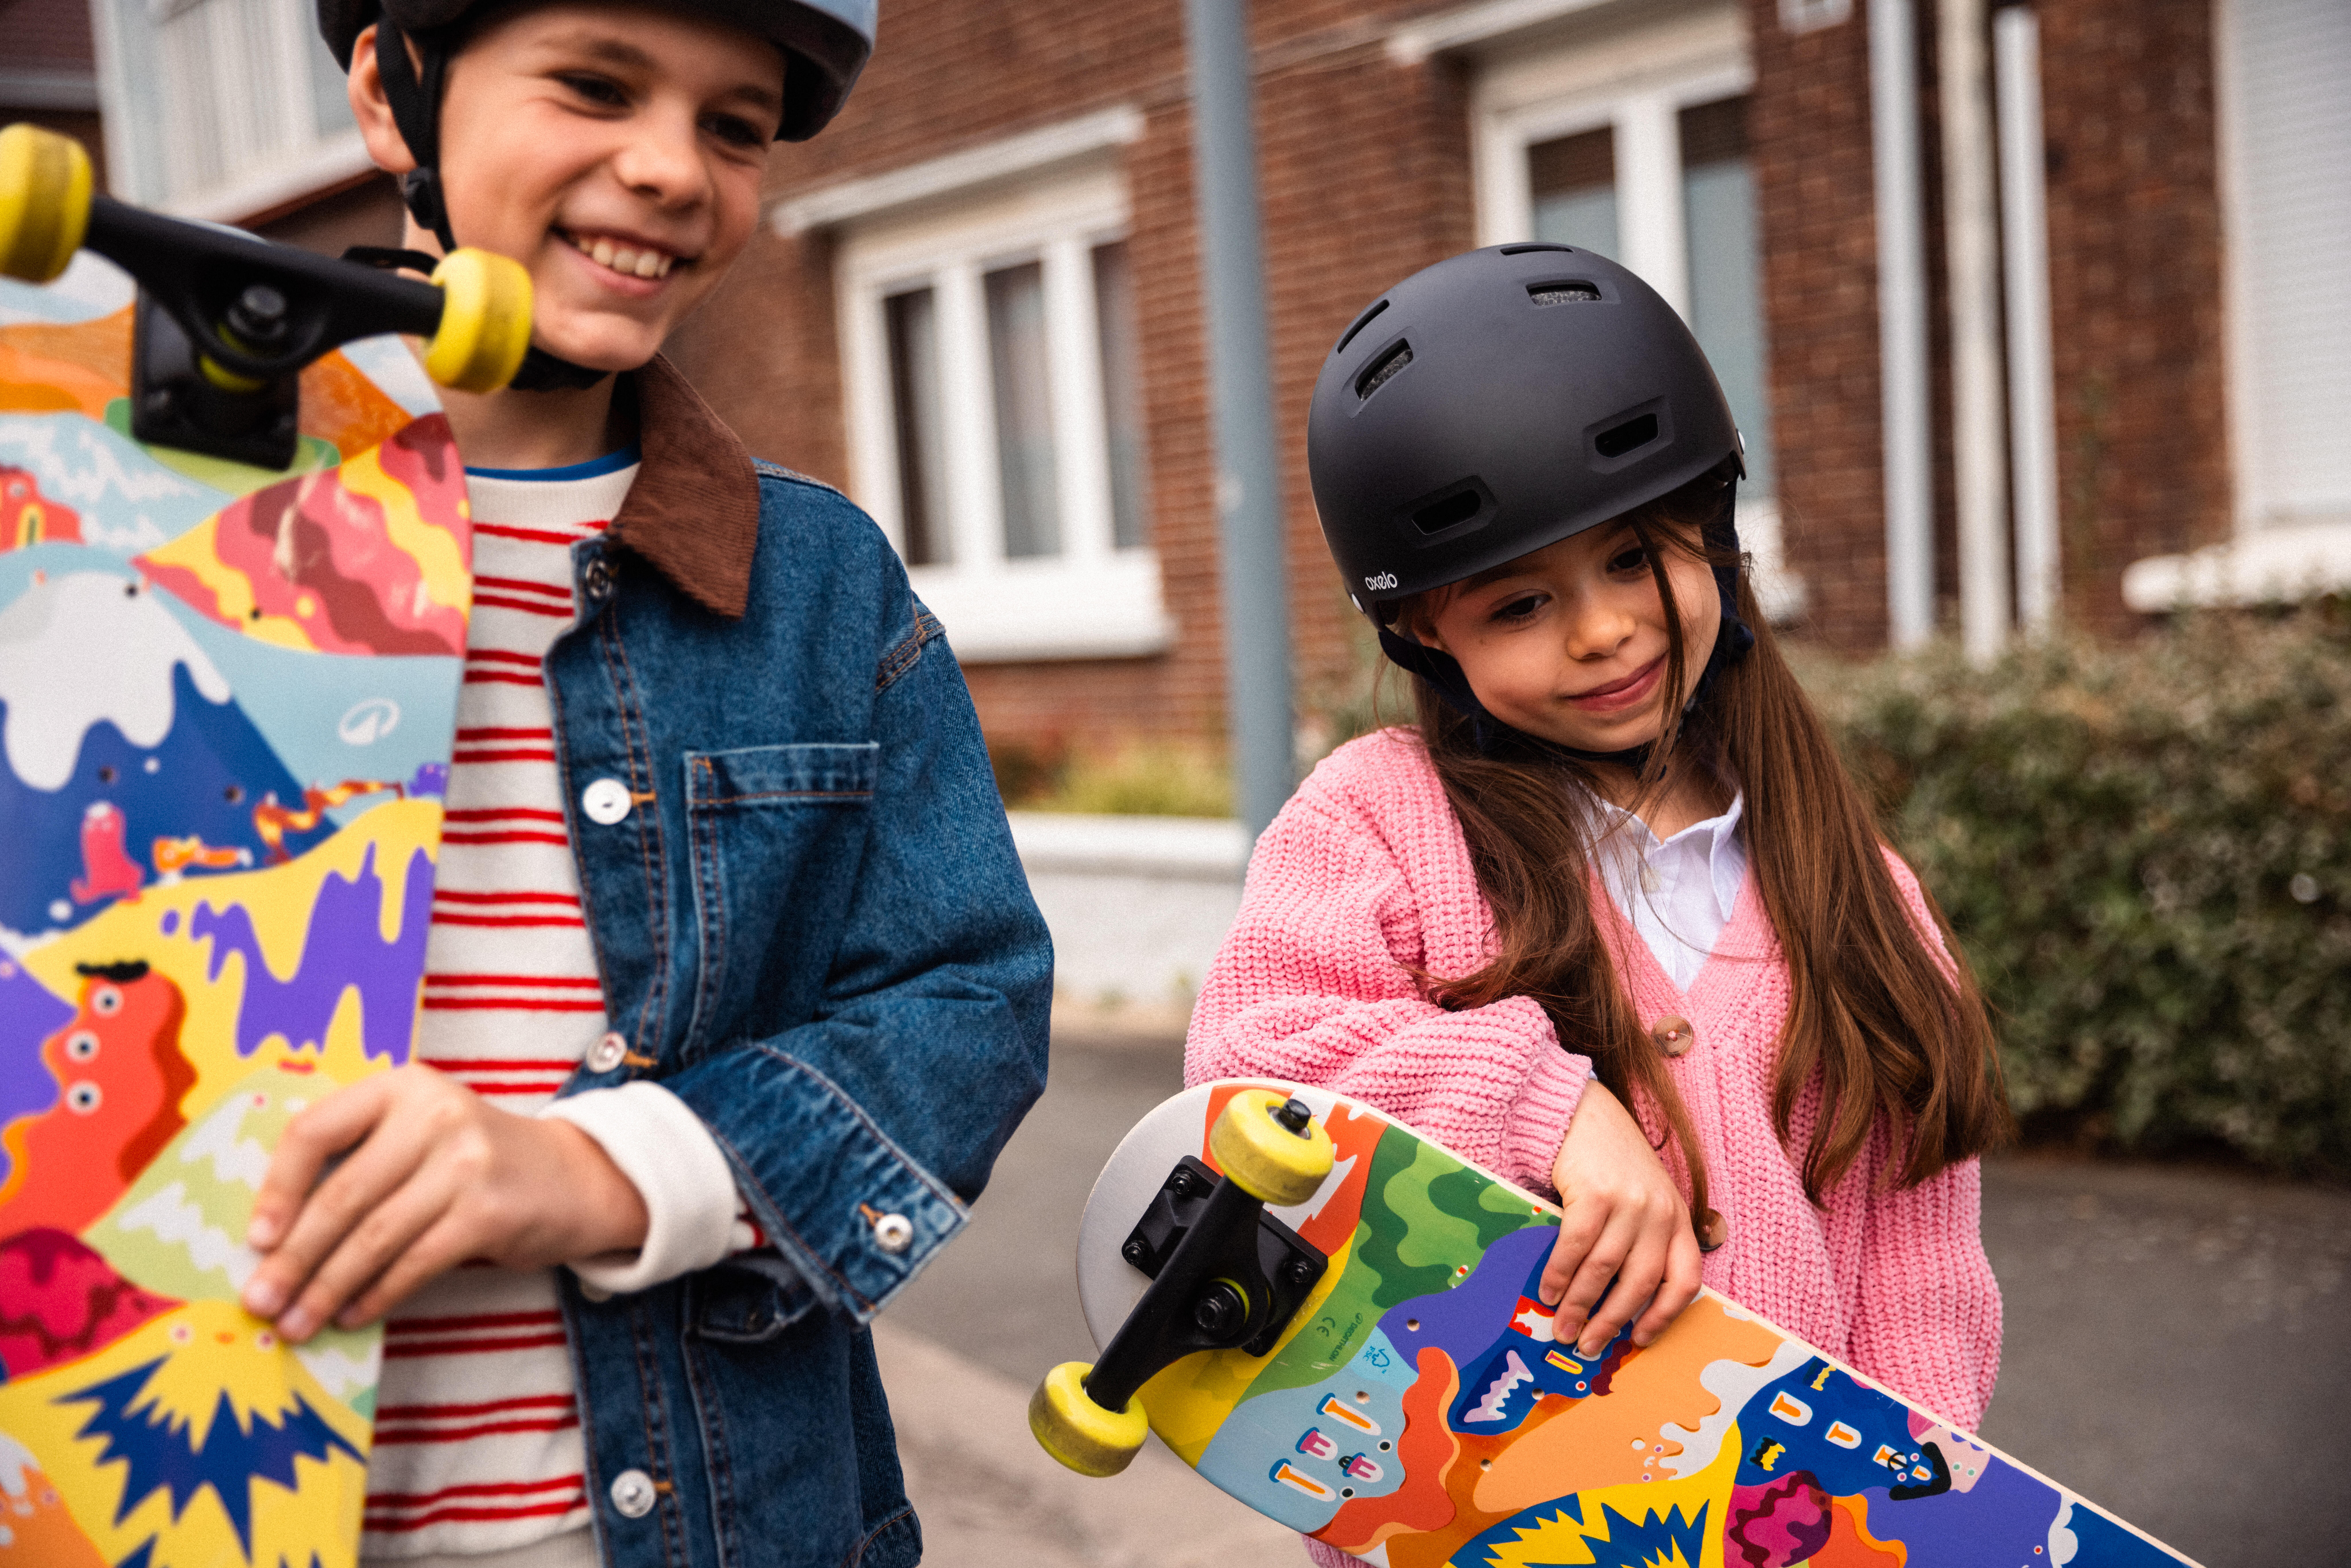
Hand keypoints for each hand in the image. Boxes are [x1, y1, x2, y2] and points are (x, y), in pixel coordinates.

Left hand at [239, 1064, 649, 1340]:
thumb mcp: (417, 1134)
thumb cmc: (475, 1161)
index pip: (316, 1130)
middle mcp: (434, 1115)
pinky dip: (377, 1295)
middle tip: (259, 1301)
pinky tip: (352, 1315)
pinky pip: (414, 1263)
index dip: (278, 1188)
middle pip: (342, 1195)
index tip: (254, 1238)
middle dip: (293, 1258)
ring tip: (295, 1324)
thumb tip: (273, 1235)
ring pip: (374, 1237)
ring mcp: (466, 1163)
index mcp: (402, 1087)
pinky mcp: (489, 1212)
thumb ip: (358, 1160)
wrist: (573, 1175)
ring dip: (326, 1288)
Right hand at [1539, 1080, 1703, 1355]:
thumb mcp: (1644, 1200)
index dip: (1665, 1315)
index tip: (1640, 1340)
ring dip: (1581, 1305)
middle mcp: (1660, 1212)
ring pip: (1605, 1269)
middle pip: (1641, 1282)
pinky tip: (1548, 1290)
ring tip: (1562, 1327)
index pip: (1685, 1279)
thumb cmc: (1611, 1164)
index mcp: (1677, 1218)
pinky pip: (1576, 1245)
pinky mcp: (1596, 1192)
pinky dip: (1561, 1274)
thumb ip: (1642, 1241)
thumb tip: (1615, 1301)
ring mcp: (1629, 1201)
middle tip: (1587, 1345)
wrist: (1585, 1113)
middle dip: (1612, 1321)